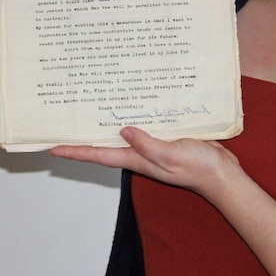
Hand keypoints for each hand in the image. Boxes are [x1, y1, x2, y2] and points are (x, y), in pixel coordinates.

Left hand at [51, 126, 240, 199]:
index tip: (53, 147)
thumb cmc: (197, 167)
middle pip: (105, 144)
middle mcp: (139, 152)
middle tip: (65, 123)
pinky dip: (131, 115)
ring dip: (105, 123)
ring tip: (88, 109)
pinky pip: (141, 125)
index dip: (76, 151)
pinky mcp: (164, 136)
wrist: (221, 173)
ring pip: (121, 133)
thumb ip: (147, 144)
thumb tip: (123, 130)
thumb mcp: (171, 155)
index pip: (99, 155)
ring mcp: (151, 145)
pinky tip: (128, 103)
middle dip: (85, 136)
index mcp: (137, 159)